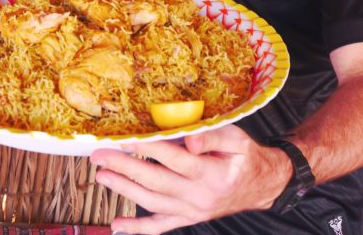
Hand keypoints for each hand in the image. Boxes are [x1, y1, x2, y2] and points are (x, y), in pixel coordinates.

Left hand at [90, 125, 291, 233]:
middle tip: (99, 156)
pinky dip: (138, 228)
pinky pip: (160, 226)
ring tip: (102, 176)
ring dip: (124, 190)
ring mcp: (192, 211)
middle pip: (156, 181)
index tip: (125, 138)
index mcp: (213, 174)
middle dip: (125, 167)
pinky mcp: (188, 219)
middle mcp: (200, 196)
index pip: (175, 159)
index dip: (149, 149)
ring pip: (153, 202)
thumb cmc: (245, 157)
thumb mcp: (237, 139)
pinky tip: (117, 225)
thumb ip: (212, 136)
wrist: (262, 186)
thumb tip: (188, 139)